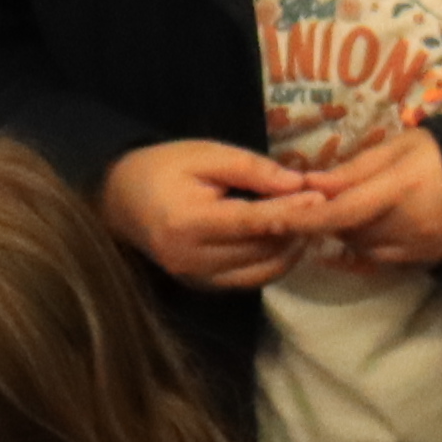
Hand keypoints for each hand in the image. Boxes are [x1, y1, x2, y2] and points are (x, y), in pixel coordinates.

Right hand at [101, 139, 318, 291]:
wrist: (120, 200)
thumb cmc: (164, 169)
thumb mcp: (205, 155)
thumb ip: (251, 169)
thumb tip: (297, 184)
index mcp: (189, 223)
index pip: (252, 224)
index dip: (290, 213)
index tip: (321, 199)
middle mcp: (192, 259)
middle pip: (263, 250)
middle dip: (296, 229)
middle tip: (321, 206)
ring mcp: (197, 278)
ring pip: (263, 270)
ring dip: (291, 247)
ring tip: (307, 220)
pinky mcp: (204, 286)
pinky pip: (251, 279)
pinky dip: (275, 261)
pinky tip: (286, 238)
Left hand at [266, 127, 441, 275]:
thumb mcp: (402, 147)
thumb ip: (356, 167)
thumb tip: (310, 184)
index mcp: (398, 189)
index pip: (338, 212)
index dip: (303, 218)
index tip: (272, 219)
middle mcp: (403, 226)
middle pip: (343, 232)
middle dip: (327, 217)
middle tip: (321, 198)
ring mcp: (413, 249)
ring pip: (358, 247)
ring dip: (347, 231)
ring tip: (355, 207)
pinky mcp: (420, 262)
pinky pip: (378, 256)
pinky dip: (367, 242)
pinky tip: (376, 224)